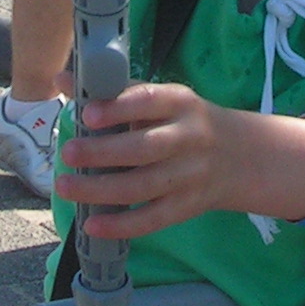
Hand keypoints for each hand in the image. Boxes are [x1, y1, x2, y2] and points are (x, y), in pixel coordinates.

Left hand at [54, 81, 261, 238]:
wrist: (242, 157)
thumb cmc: (186, 123)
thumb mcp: (163, 99)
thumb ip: (115, 92)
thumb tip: (62, 80)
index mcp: (179, 103)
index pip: (148, 101)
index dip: (118, 108)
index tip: (87, 114)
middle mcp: (188, 138)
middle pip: (143, 148)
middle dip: (102, 152)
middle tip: (68, 152)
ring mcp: (189, 176)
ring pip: (142, 186)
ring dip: (100, 190)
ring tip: (65, 186)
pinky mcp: (187, 206)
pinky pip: (153, 219)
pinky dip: (122, 225)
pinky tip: (92, 225)